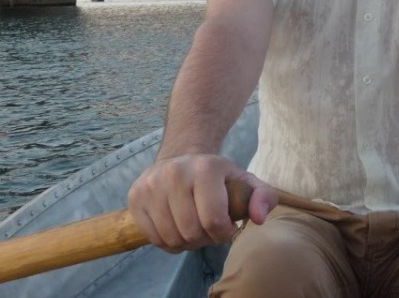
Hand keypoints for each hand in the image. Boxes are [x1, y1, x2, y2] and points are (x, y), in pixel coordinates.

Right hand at [127, 153, 276, 252]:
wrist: (181, 156)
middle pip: (192, 233)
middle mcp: (175, 173)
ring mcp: (152, 184)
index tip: (227, 226)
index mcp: (205, 168)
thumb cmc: (217, 176)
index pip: (214, 220)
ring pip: (172, 239)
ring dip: (186, 242)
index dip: (224, 232)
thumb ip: (262, 197)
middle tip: (209, 226)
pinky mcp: (135, 196)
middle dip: (205, 238)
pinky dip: (168, 242)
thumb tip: (259, 217)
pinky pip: (154, 239)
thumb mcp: (244, 181)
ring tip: (194, 225)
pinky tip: (176, 225)